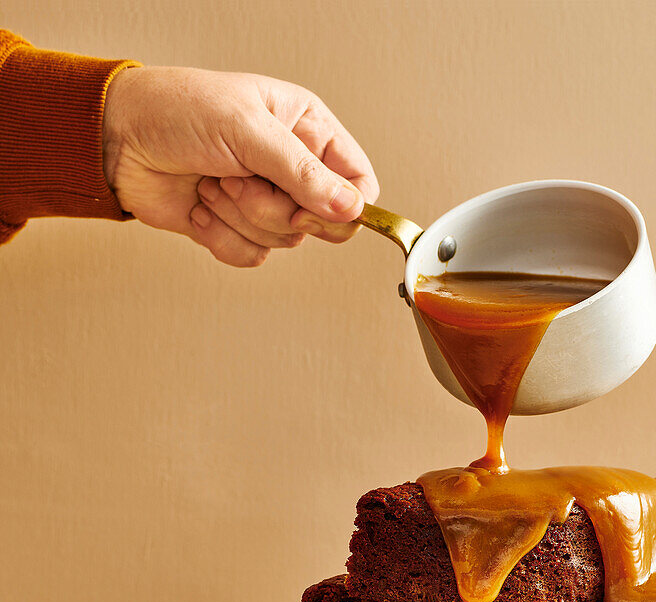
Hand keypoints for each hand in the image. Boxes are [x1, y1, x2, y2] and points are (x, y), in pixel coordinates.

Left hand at [102, 66, 378, 266]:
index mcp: (307, 129)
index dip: (342, 205)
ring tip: (213, 181)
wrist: (116, 139)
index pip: (357, 182)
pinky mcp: (237, 227)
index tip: (309, 207)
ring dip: (239, 217)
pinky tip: (202, 206)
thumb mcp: (247, 131)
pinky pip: (252, 256)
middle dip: (273, 208)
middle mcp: (291, 168)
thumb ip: (303, 173)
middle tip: (240, 179)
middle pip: (320, 222)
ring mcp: (265, 200)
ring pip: (283, 242)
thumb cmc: (175, 110)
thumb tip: (351, 208)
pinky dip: (222, 237)